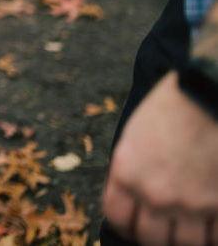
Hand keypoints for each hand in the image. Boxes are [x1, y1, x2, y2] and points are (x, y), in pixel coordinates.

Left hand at [103, 71, 217, 245]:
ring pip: (185, 244)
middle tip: (163, 226)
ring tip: (189, 224)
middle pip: (150, 238)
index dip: (126, 222)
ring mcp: (191, 204)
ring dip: (186, 236)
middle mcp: (155, 193)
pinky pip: (216, 238)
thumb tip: (132, 199)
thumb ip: (131, 171)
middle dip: (155, 233)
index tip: (134, 220)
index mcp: (127, 172)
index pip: (117, 217)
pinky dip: (213, 234)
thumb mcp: (135, 137)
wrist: (204, 94)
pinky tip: (211, 223)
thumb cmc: (169, 108)